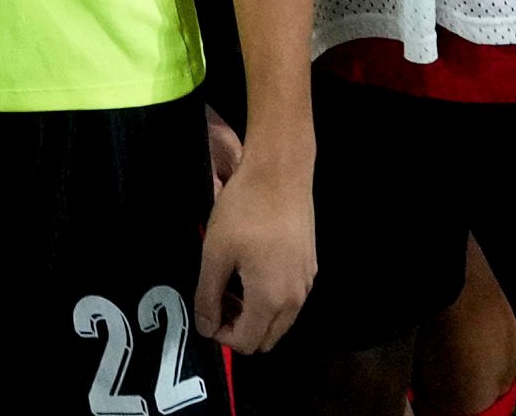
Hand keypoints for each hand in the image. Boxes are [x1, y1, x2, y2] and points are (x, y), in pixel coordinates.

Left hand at [198, 137, 315, 355]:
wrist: (280, 172)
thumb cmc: (243, 211)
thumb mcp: (215, 253)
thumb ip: (208, 296)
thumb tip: (206, 327)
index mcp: (271, 300)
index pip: (246, 342)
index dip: (220, 335)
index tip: (205, 310)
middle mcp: (295, 299)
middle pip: (266, 339)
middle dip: (238, 329)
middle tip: (217, 299)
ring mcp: (307, 283)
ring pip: (280, 322)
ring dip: (254, 316)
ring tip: (231, 284)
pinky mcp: (310, 267)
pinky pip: (290, 301)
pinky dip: (269, 300)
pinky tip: (251, 270)